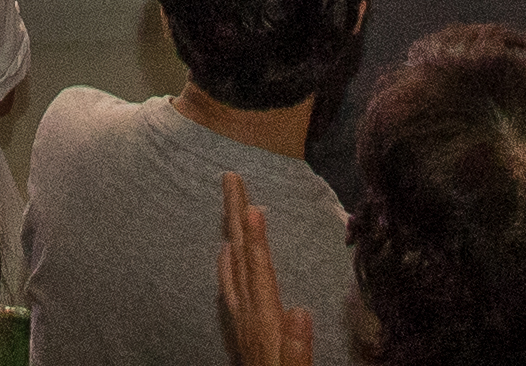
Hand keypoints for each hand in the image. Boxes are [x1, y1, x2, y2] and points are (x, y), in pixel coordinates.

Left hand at [219, 168, 316, 365]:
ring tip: (229, 203)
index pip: (260, 275)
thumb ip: (297, 350)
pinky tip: (225, 256)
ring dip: (231, 232)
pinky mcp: (242, 333)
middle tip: (230, 177)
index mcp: (264, 325)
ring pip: (232, 269)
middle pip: (240, 259)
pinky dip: (228, 265)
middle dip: (236, 218)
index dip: (257, 240)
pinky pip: (230, 289)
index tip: (253, 205)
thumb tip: (300, 310)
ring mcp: (242, 325)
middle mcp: (248, 319)